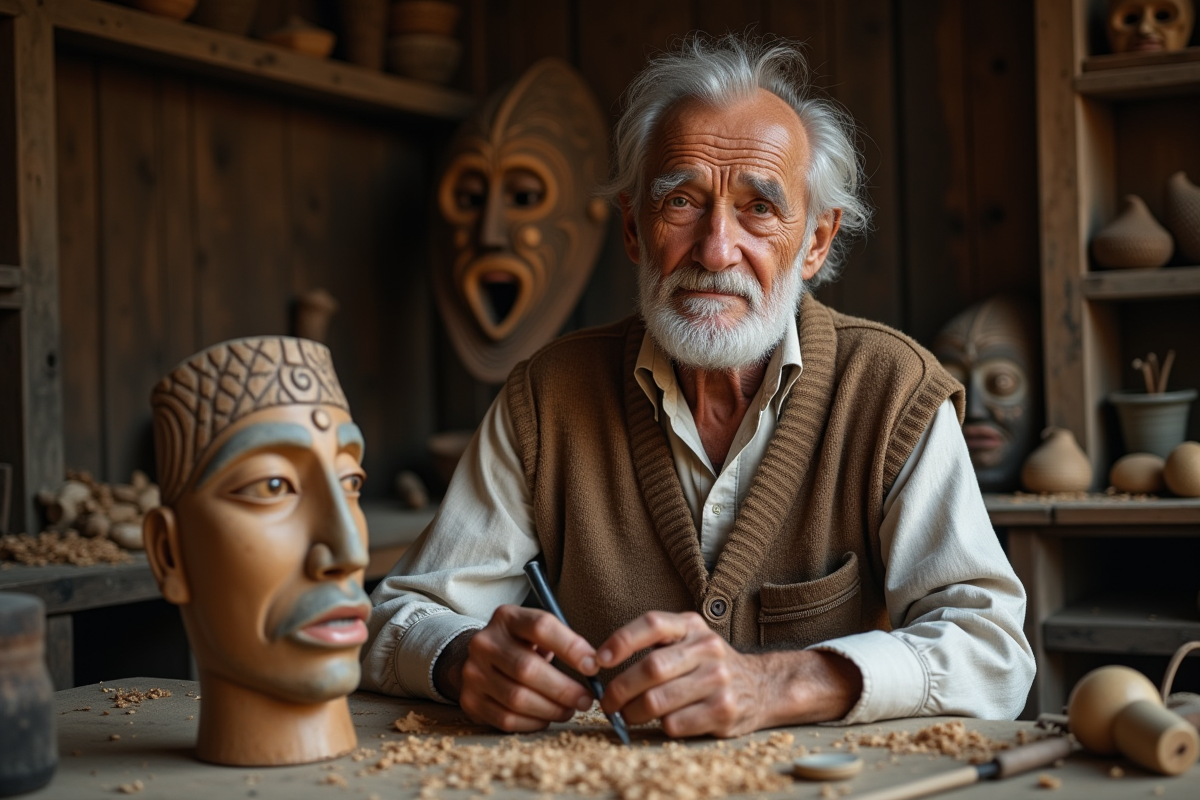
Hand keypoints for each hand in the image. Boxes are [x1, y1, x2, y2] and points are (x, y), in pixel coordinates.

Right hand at [454, 605, 597, 731]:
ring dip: (551, 709)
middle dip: (564, 688)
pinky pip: (506, 719)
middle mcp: (485, 642)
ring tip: (569, 710)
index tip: (593, 666)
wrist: (476, 659)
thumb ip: (562, 642)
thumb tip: (592, 665)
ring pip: (517, 697)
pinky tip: (547, 718)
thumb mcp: (535, 632)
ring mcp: (473, 672)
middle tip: (586, 700)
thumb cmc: (520, 646)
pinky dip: (533, 722)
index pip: (541, 627)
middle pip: (527, 668)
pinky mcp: (470, 700)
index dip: (570, 647)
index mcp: (506, 618)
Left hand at [596, 611, 862, 737]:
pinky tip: (662, 722)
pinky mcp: (724, 710)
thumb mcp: (688, 639)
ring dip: (634, 713)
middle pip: (650, 668)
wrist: (763, 686)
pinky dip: (660, 726)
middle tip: (608, 702)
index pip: (653, 624)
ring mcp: (718, 680)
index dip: (621, 641)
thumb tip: (601, 661)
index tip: (600, 660)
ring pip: (658, 701)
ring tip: (629, 715)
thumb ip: (653, 644)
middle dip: (619, 689)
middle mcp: (708, 648)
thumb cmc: (709, 664)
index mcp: (692, 626)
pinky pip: (674, 723)